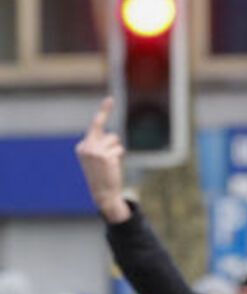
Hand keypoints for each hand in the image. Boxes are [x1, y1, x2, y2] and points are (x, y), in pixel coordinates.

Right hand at [75, 97, 130, 222]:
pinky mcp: (104, 156)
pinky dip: (119, 157)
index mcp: (82, 146)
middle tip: (110, 101)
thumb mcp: (96, 159)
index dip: (104, 111)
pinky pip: (119, 149)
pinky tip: (113, 167)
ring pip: (114, 140)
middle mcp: (86, 146)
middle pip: (103, 129)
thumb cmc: (102, 176)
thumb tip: (112, 138)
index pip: (95, 126)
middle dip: (106, 116)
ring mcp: (95, 151)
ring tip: (111, 164)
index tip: (110, 99)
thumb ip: (100, 146)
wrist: (103, 194)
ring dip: (116, 150)